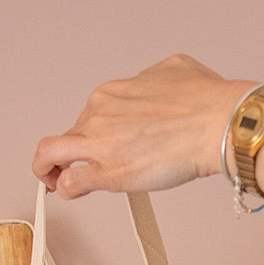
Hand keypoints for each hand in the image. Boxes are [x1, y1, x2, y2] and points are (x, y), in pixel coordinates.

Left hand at [33, 54, 249, 198]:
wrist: (216, 123)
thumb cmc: (206, 101)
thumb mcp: (174, 70)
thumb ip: (153, 81)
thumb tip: (153, 91)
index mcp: (112, 93)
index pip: (89, 116)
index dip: (91, 135)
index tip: (98, 147)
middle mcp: (99, 113)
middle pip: (70, 135)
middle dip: (70, 154)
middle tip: (71, 169)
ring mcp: (100, 143)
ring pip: (50, 152)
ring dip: (47, 169)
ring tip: (54, 183)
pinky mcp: (107, 173)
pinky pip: (69, 183)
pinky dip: (64, 190)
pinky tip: (68, 194)